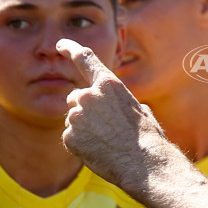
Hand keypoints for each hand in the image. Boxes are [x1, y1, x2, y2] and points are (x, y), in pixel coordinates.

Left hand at [56, 38, 165, 192]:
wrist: (142, 163)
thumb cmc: (147, 137)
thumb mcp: (140, 110)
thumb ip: (120, 102)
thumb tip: (122, 108)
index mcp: (108, 83)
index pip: (85, 59)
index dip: (70, 49)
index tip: (60, 44)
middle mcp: (88, 95)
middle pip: (75, 96)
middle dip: (84, 108)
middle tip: (104, 125)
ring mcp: (76, 116)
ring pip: (73, 118)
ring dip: (84, 127)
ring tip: (105, 140)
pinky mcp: (68, 136)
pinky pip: (70, 137)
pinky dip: (80, 144)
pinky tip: (98, 150)